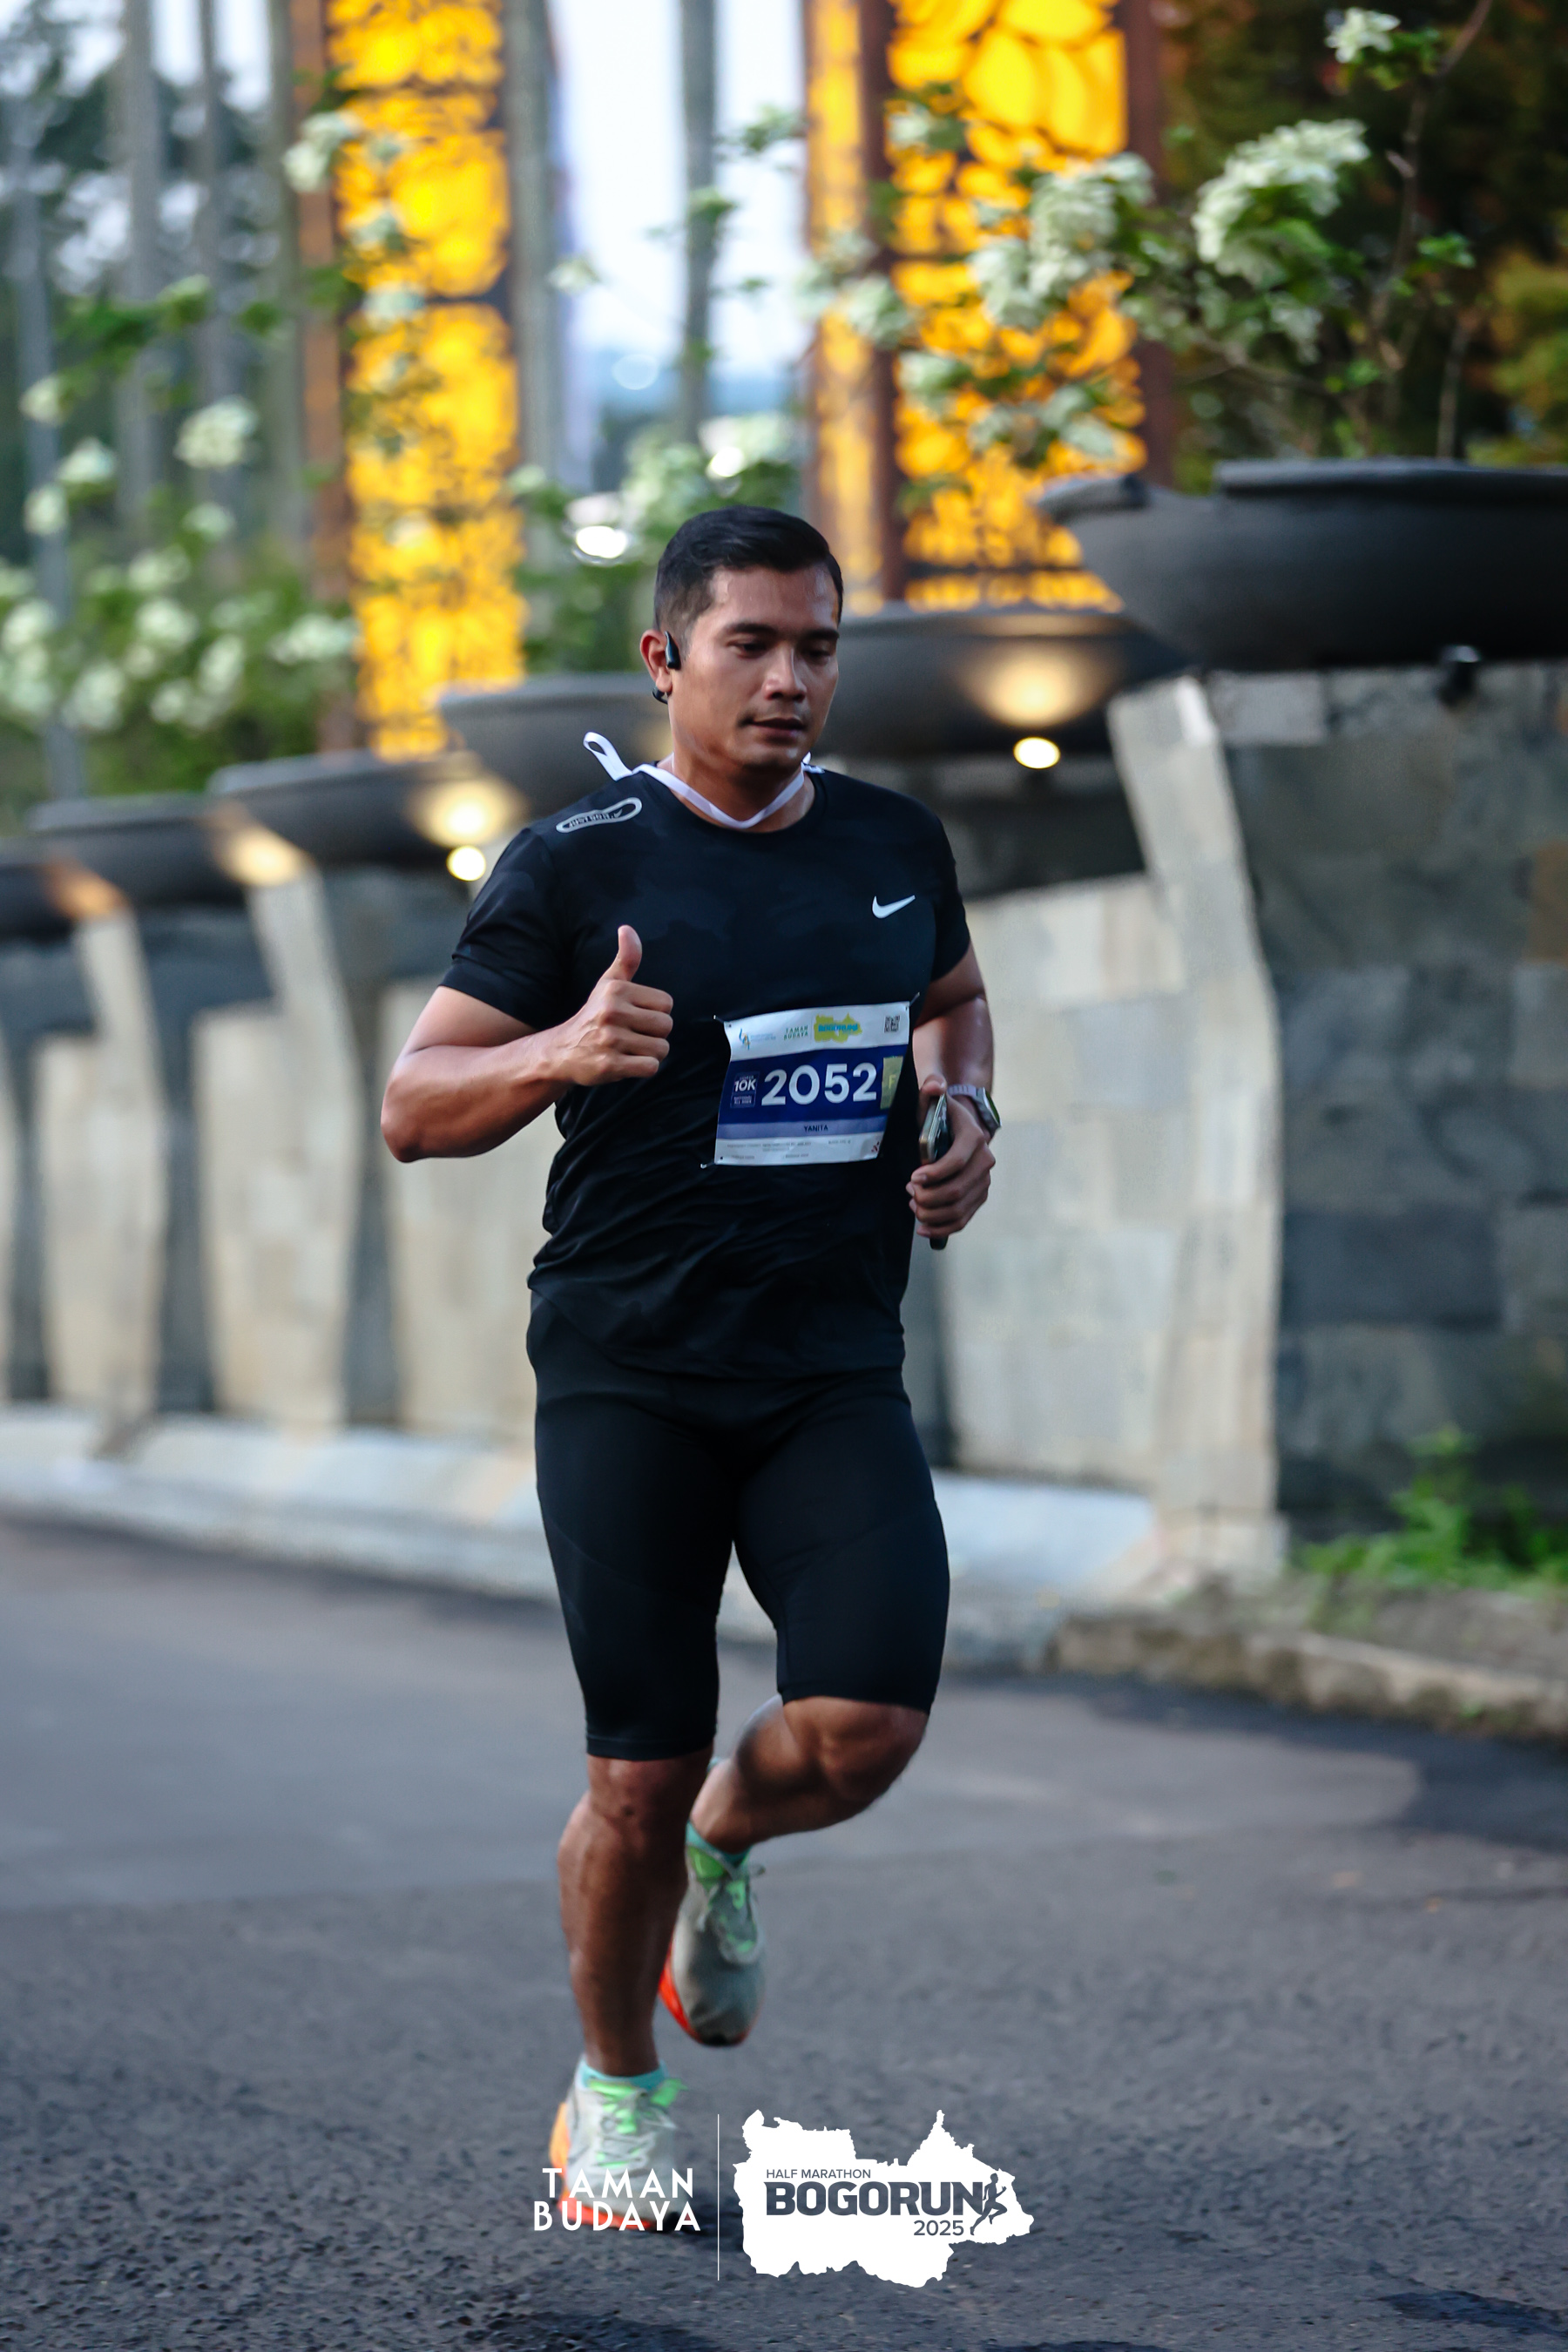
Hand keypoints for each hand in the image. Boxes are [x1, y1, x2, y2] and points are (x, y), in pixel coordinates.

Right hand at [549, 926, 672, 1085]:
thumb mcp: (607, 984)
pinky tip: (627, 1063)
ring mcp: (609, 1040)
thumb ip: (626, 959)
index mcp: (615, 990)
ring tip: (630, 1049)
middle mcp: (611, 1012)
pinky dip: (643, 1068)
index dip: (655, 1013)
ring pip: (661, 1049)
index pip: (666, 1003)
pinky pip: (650, 1067)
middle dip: (656, 1035)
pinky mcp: (609, 1065)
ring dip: (650, 1053)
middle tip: (634, 1036)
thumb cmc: (594, 1015)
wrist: (561, 1050)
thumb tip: (627, 929)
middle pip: (666, 1026)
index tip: (636, 1017)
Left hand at [908, 1076, 993, 1238]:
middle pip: (957, 1189)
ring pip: (959, 1208)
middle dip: (928, 1196)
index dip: (934, 1174)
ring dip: (931, 1213)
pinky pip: (963, 1219)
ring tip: (913, 1205)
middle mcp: (985, 1160)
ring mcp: (984, 1181)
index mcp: (974, 1136)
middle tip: (909, 1192)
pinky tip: (922, 1227)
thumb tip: (935, 1086)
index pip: (957, 1161)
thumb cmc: (940, 1116)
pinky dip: (942, 1228)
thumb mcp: (932, 1100)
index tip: (912, 1179)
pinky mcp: (979, 1197)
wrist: (957, 1128)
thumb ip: (930, 1089)